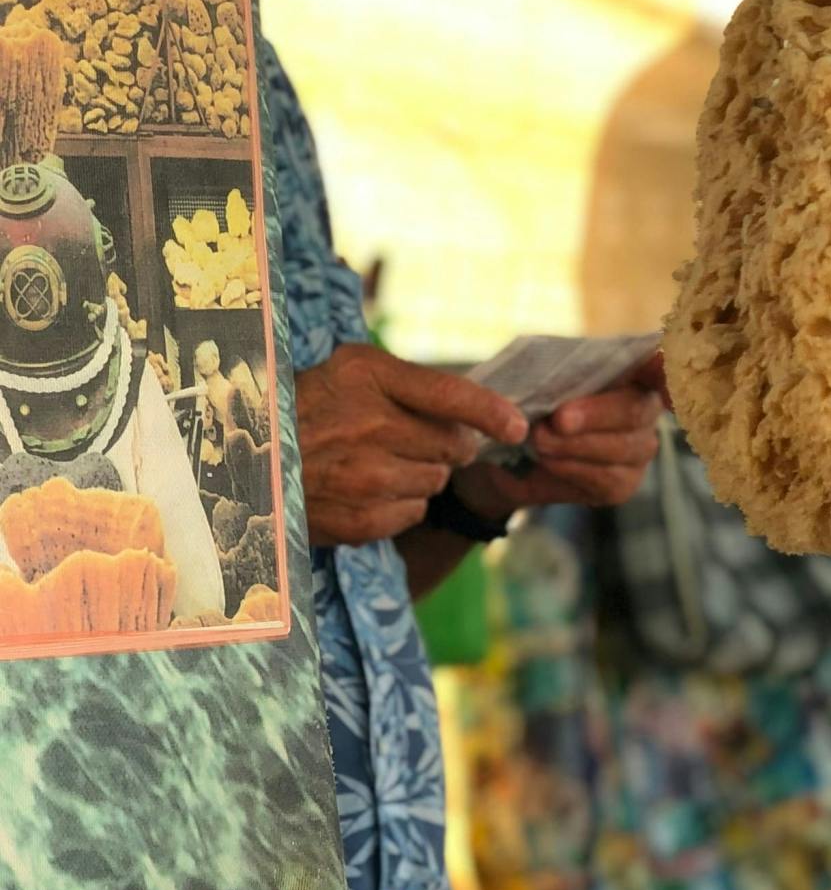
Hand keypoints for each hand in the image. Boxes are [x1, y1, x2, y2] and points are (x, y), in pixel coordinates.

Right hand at [296, 342, 528, 546]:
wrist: (253, 463)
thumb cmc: (307, 407)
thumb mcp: (351, 371)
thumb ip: (410, 383)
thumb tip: (476, 411)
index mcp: (367, 377)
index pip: (450, 395)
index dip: (492, 413)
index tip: (517, 425)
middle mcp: (369, 425)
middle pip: (455, 446)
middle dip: (449, 445)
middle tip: (414, 439)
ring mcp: (366, 476)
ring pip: (437, 481)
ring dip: (424, 474)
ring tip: (382, 462)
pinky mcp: (362, 519)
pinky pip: (415, 511)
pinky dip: (402, 503)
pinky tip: (369, 489)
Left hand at [453, 353, 663, 525]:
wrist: (506, 447)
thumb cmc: (525, 398)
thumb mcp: (529, 375)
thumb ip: (546, 375)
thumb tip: (559, 400)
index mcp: (628, 368)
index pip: (658, 365)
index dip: (666, 371)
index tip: (662, 380)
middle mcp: (643, 407)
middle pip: (636, 409)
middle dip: (595, 415)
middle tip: (558, 420)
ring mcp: (638, 447)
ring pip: (623, 448)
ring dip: (576, 445)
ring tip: (538, 440)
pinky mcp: (623, 483)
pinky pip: (608, 479)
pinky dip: (573, 469)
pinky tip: (548, 461)